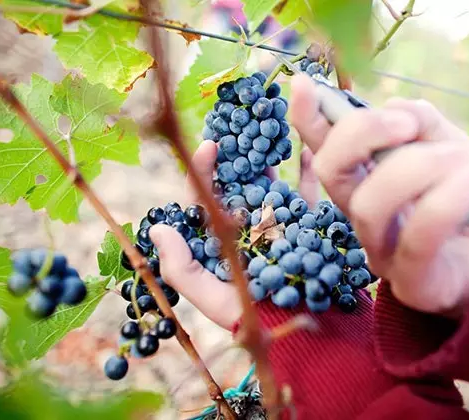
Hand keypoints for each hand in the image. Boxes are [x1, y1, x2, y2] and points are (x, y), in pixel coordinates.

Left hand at [149, 140, 321, 329]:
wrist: (305, 333)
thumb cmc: (254, 316)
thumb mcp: (211, 299)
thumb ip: (182, 269)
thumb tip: (159, 229)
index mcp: (221, 237)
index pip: (206, 196)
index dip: (204, 170)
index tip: (210, 146)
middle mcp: (247, 224)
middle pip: (237, 180)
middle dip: (236, 151)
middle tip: (239, 121)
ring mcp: (278, 221)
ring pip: (270, 180)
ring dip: (269, 153)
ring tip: (269, 123)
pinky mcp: (307, 223)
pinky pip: (307, 191)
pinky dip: (309, 169)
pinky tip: (309, 147)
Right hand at [288, 74, 468, 316]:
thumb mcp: (450, 145)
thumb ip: (422, 122)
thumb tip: (394, 108)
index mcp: (367, 183)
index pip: (326, 152)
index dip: (309, 119)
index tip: (305, 83)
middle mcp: (366, 218)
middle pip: (333, 175)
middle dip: (362, 135)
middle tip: (406, 123)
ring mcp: (384, 255)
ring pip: (369, 205)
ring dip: (417, 168)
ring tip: (460, 160)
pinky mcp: (415, 284)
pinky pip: (416, 240)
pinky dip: (444, 203)